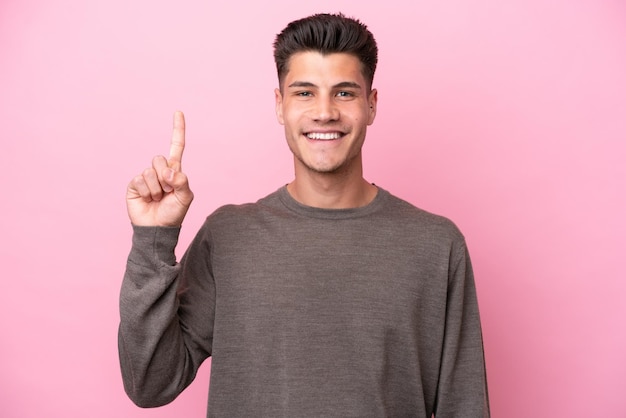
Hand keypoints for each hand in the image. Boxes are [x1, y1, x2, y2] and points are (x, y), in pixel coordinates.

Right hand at [126, 111, 193, 226]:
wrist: (158, 229)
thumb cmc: (173, 213)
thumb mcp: (185, 197)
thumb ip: (182, 181)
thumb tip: (169, 171)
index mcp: (175, 171)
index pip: (176, 146)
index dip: (177, 130)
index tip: (178, 112)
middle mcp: (160, 171)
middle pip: (160, 159)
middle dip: (165, 177)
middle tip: (167, 192)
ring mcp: (146, 177)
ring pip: (150, 171)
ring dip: (156, 188)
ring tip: (157, 199)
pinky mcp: (134, 184)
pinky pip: (140, 179)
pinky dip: (146, 192)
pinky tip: (147, 200)